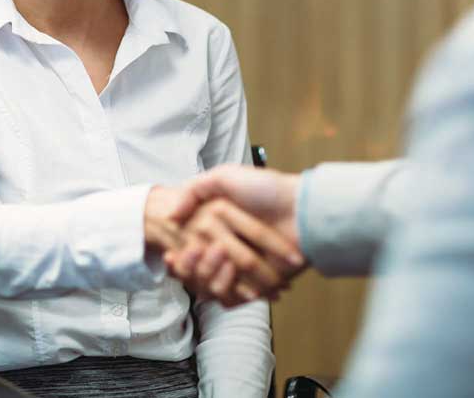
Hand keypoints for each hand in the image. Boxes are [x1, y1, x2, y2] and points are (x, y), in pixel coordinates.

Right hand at [165, 166, 308, 303]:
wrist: (302, 207)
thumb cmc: (267, 188)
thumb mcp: (224, 176)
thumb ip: (195, 189)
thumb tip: (171, 214)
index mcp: (222, 226)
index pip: (195, 247)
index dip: (184, 254)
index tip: (171, 254)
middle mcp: (233, 247)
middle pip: (206, 268)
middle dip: (197, 268)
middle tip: (191, 264)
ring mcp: (249, 266)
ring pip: (221, 285)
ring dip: (215, 282)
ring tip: (212, 277)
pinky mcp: (265, 281)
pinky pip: (244, 297)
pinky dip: (236, 297)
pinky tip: (226, 289)